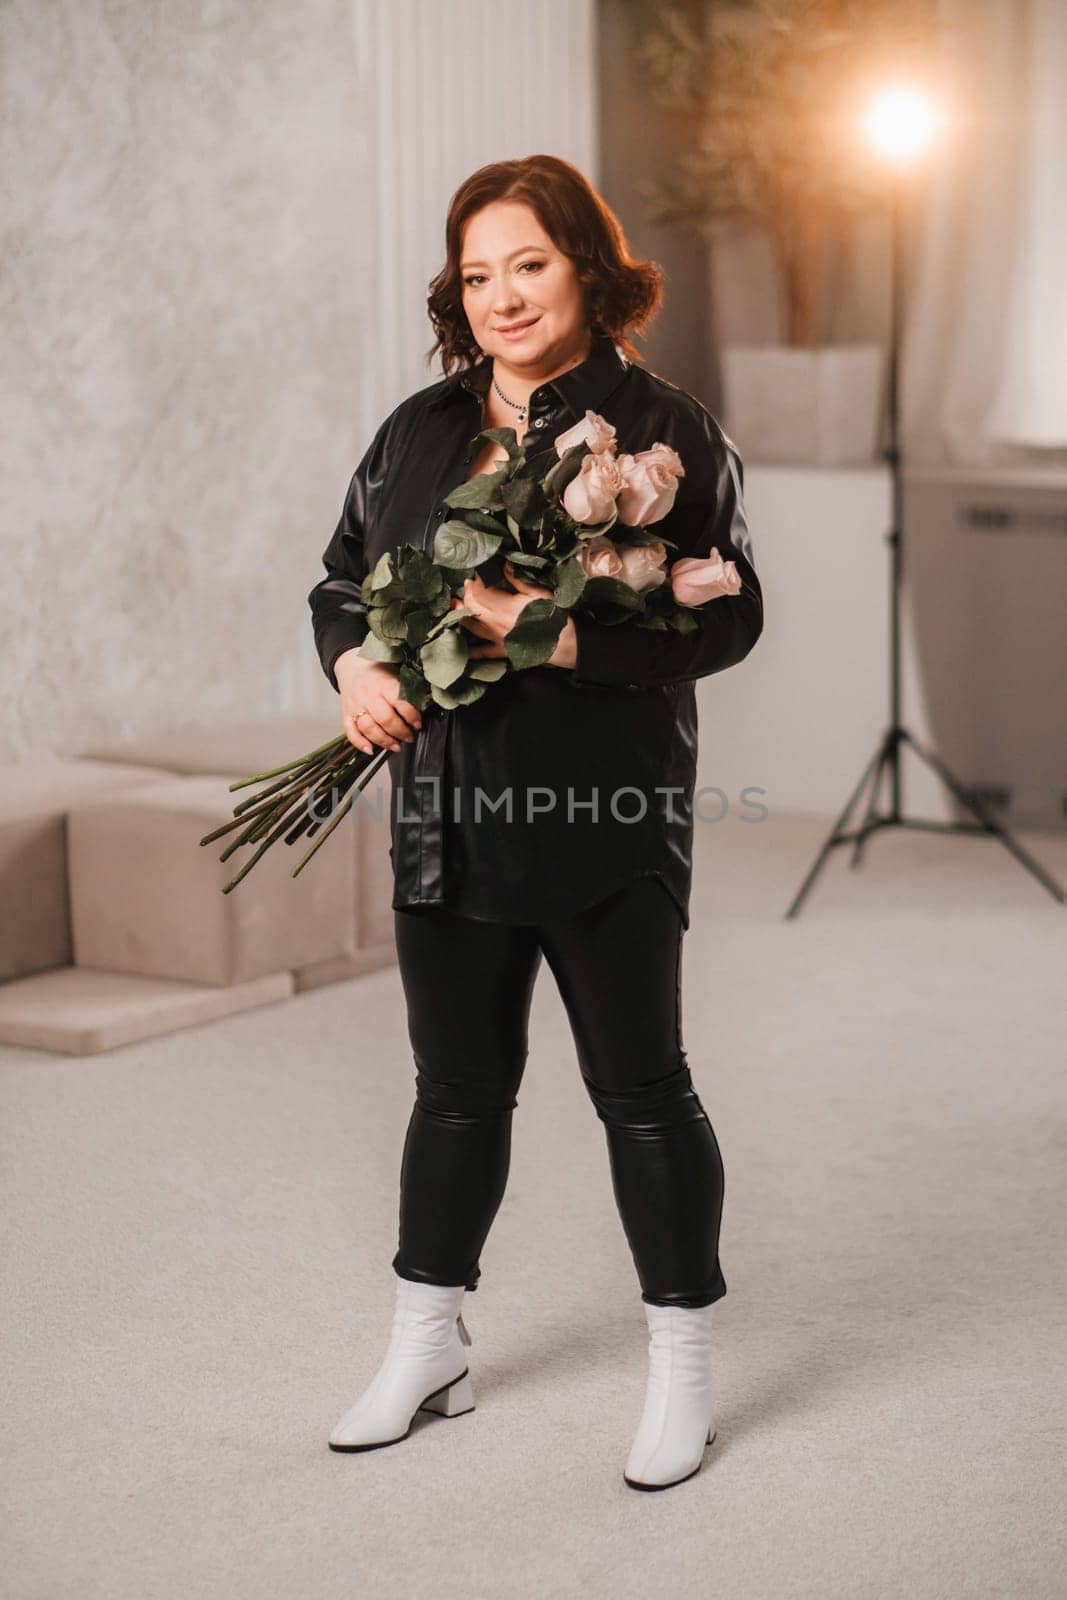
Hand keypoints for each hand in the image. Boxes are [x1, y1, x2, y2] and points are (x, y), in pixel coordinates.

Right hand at [335, 652, 421, 754]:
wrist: (352, 667)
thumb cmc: (378, 672)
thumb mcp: (394, 674)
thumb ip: (405, 690)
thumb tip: (423, 708)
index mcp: (383, 683)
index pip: (400, 702)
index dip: (411, 716)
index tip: (418, 725)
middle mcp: (368, 695)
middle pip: (385, 719)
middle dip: (400, 732)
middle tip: (409, 738)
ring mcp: (355, 705)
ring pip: (368, 728)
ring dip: (383, 741)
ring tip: (395, 746)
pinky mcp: (346, 713)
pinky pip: (350, 731)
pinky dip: (360, 743)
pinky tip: (370, 750)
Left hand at [451, 560, 576, 666]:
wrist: (562, 641)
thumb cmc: (552, 615)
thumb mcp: (537, 592)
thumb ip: (517, 580)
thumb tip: (504, 565)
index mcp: (504, 607)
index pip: (481, 591)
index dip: (475, 582)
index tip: (475, 574)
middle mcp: (495, 623)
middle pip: (473, 607)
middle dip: (467, 594)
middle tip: (467, 585)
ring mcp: (496, 638)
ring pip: (472, 626)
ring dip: (461, 614)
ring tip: (454, 604)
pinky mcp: (501, 650)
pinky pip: (483, 652)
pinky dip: (472, 652)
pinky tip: (462, 651)